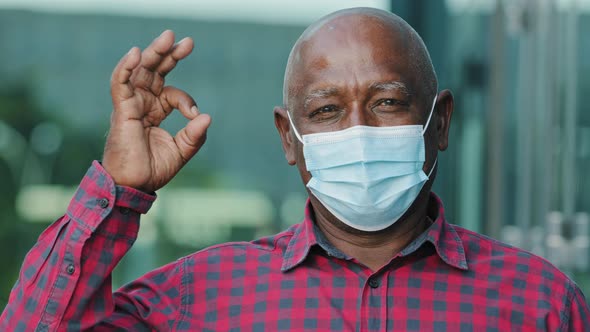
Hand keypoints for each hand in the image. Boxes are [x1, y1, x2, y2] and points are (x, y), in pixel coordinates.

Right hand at [103, 30, 210, 191]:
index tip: (194, 114)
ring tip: (168, 37)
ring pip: (140, 71)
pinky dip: (126, 67)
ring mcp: (130, 105)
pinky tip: (136, 53)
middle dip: (170, 55)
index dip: (186, 99)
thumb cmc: (153, 169)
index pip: (172, 93)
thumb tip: (207, 116)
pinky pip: (120, 83)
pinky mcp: (121, 110)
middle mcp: (142, 103)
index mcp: (154, 111)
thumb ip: (195, 135)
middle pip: (154, 71)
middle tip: (187, 41)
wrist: (134, 185)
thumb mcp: (182, 151)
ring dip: (153, 53)